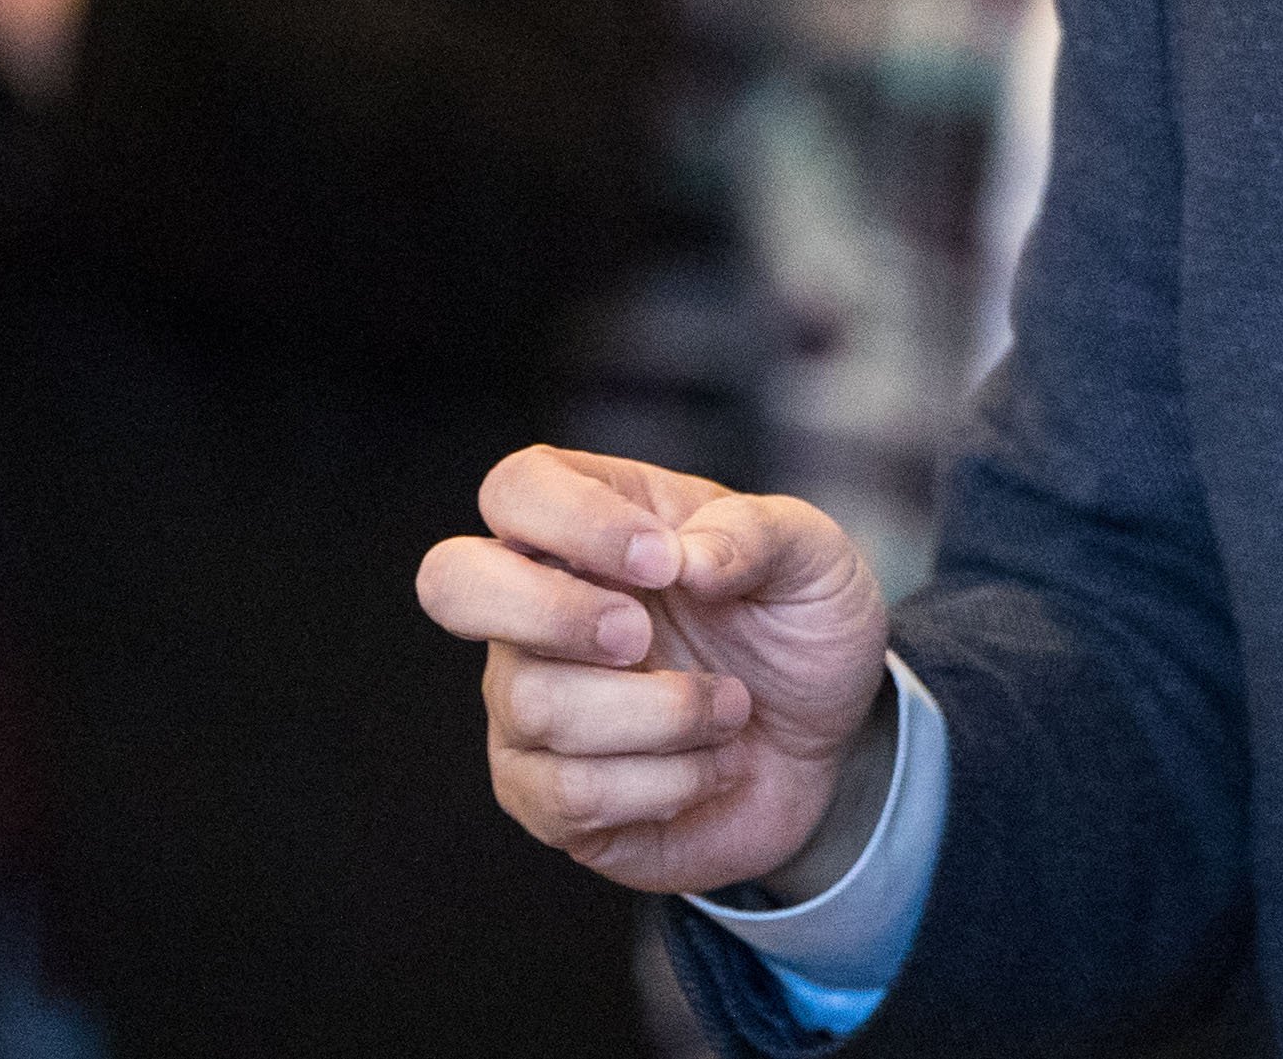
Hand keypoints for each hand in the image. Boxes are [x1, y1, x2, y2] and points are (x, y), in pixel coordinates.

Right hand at [418, 447, 897, 897]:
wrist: (831, 741)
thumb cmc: (800, 629)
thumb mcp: (815, 558)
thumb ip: (759, 534)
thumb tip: (689, 556)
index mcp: (595, 522)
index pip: (518, 488)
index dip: (574, 520)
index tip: (666, 561)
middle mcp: (537, 606)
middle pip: (451, 581)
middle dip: (551, 611)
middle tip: (641, 636)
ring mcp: (528, 701)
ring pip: (534, 703)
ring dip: (664, 713)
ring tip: (731, 709)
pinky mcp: (543, 792)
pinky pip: (569, 794)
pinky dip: (666, 782)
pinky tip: (710, 767)